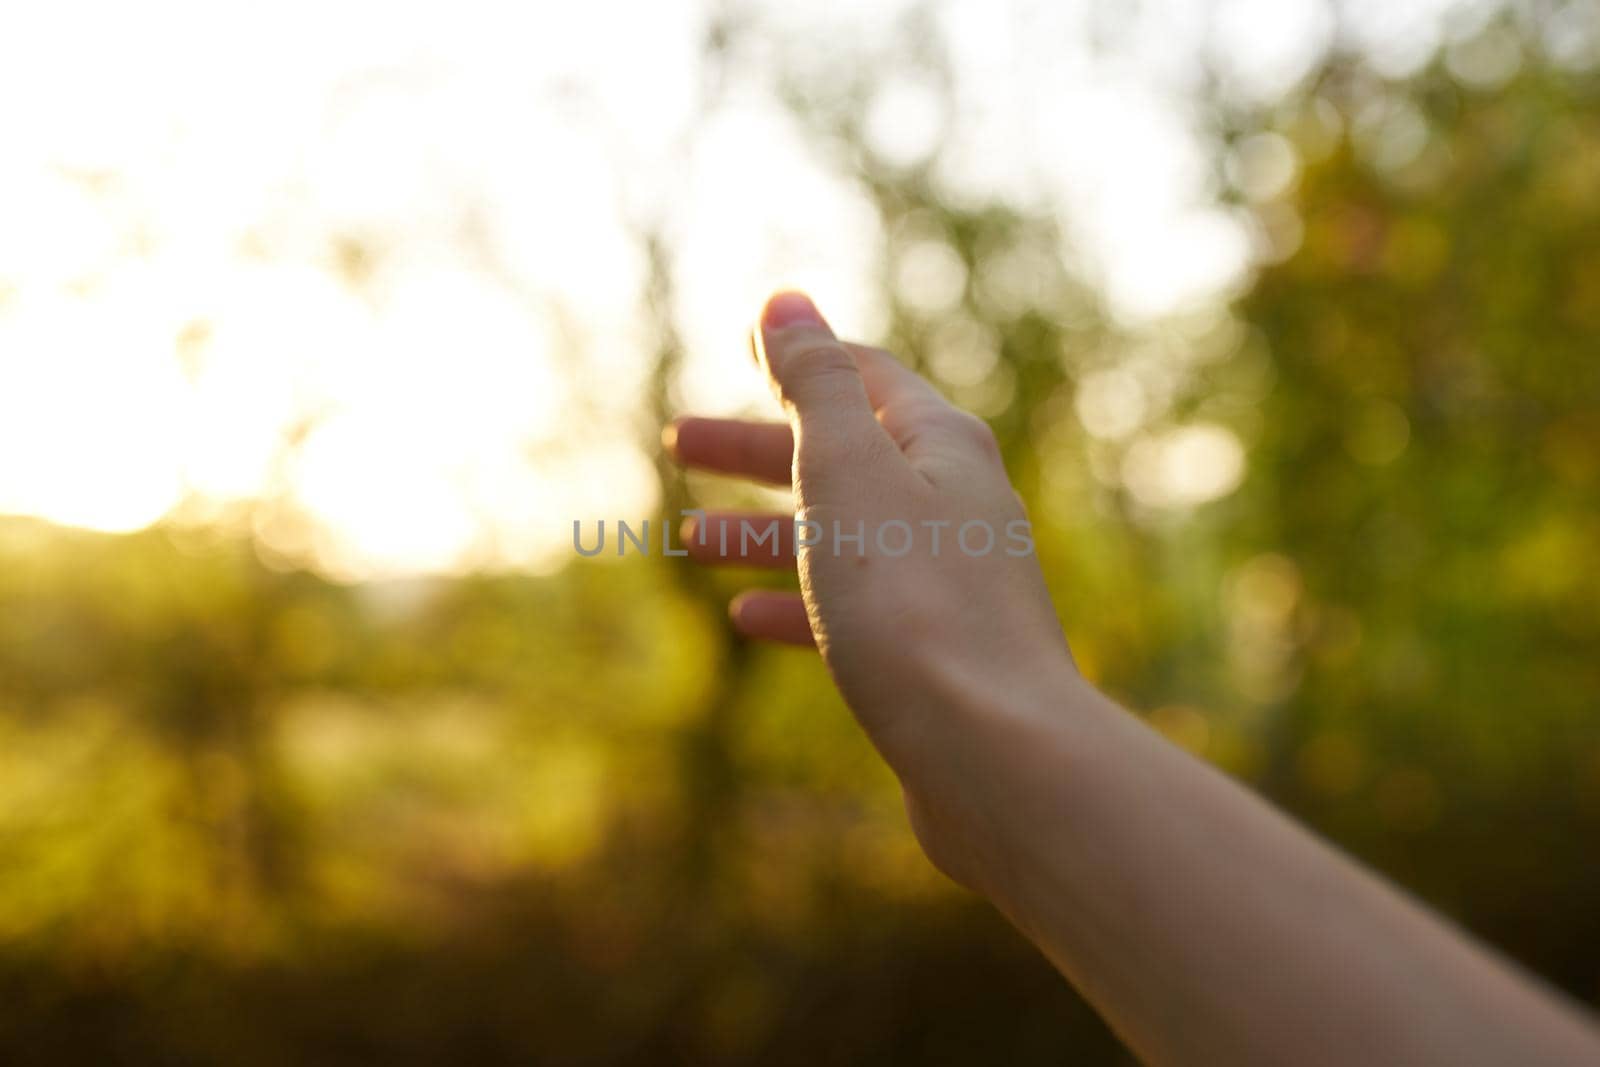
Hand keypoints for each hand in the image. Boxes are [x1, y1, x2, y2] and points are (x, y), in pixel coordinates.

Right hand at [666, 291, 1076, 888]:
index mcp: (941, 445)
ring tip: (688, 540)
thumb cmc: (913, 602)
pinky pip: (856, 610)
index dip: (798, 360)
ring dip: (763, 529)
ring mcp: (949, 582)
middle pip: (841, 456)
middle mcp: (954, 503)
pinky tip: (746, 616)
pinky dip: (798, 601)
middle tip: (678, 444)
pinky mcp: (936, 654)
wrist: (991, 750)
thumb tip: (785, 300)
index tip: (740, 351)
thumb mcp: (847, 472)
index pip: (863, 376)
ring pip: (842, 536)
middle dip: (756, 450)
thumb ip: (813, 385)